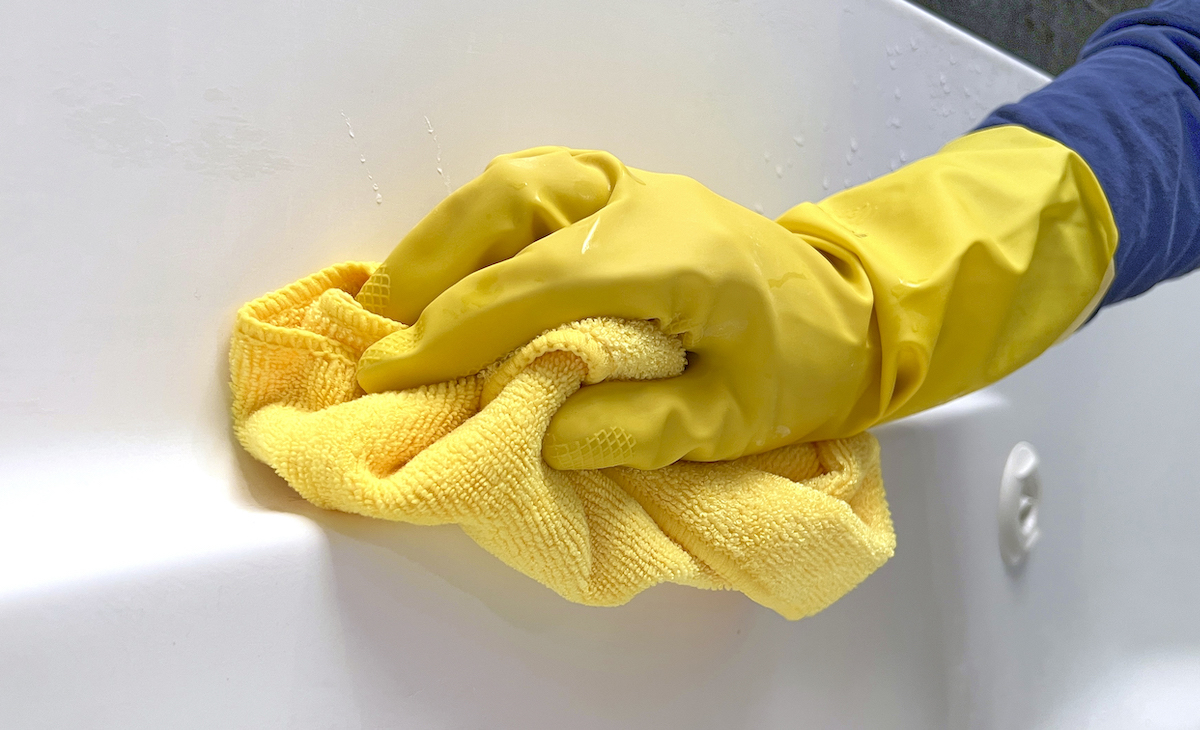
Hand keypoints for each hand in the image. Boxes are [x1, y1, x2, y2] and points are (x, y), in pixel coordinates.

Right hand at [356, 135, 1114, 468]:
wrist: (852, 311)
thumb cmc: (800, 371)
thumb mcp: (727, 425)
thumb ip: (625, 429)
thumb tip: (525, 425)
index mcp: (672, 261)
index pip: (534, 287)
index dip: (454, 332)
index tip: (394, 373)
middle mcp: (643, 203)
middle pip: (508, 207)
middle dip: (429, 271)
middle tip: (381, 336)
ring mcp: (634, 184)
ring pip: (513, 181)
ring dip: (444, 237)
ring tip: (399, 299)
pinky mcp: (627, 187)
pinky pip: (536, 179)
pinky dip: (479, 217)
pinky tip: (454, 258)